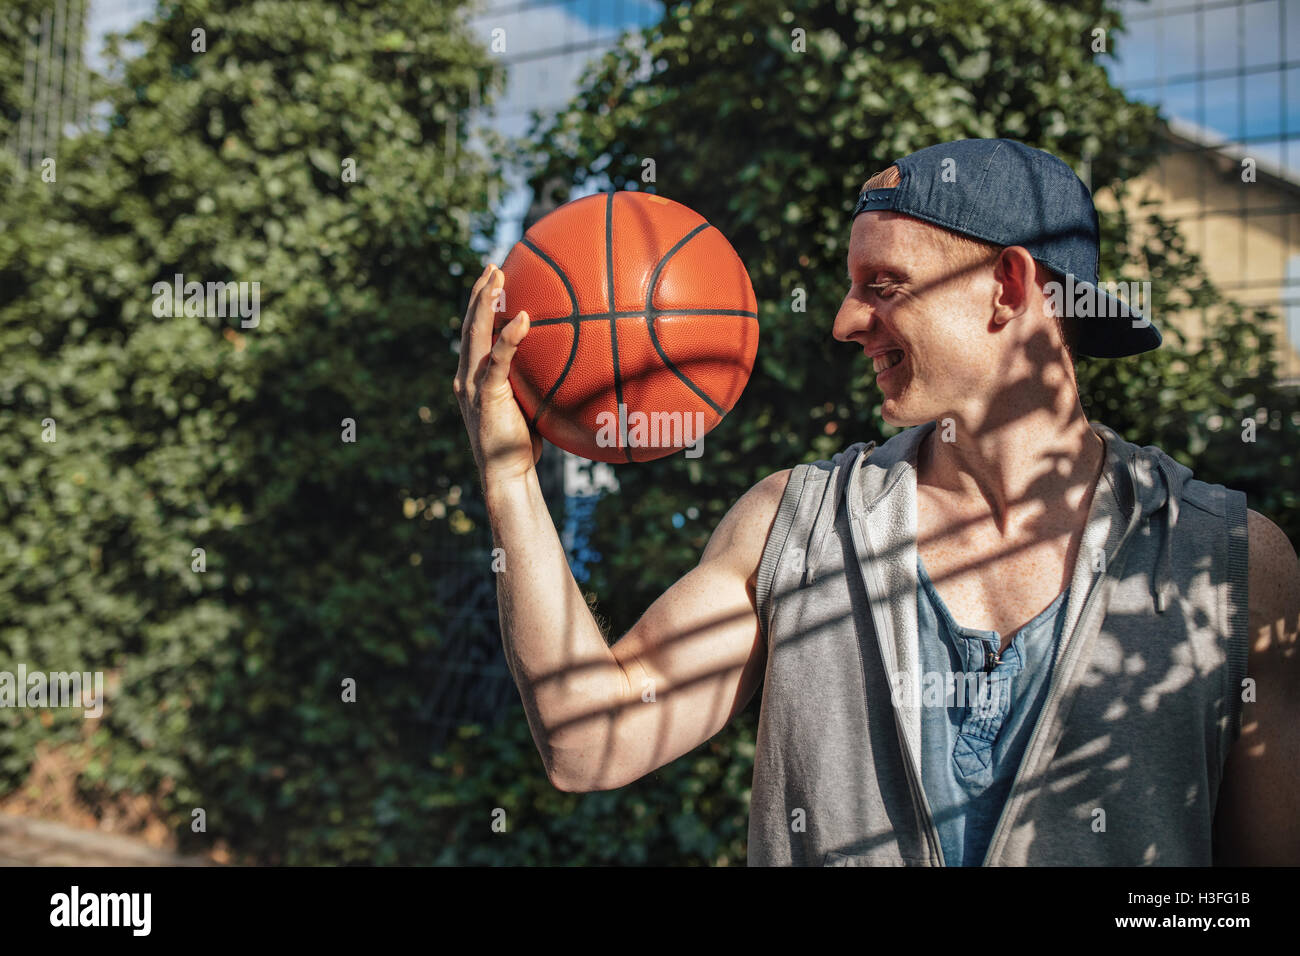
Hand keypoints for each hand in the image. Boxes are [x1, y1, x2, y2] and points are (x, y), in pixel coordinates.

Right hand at [453, 264, 541, 485]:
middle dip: (478, 293)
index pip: (474, 333)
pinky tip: (524, 318)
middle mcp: (466, 376)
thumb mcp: (530, 405)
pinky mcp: (485, 394)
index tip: (493, 279)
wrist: (507, 474)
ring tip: (496, 278)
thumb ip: (537, 382)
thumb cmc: (523, 446)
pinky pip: (498, 360)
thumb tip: (569, 363)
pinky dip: (510, 337)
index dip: (480, 304)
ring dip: (484, 303)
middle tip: (492, 266)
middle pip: (469, 325)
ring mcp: (471, 384)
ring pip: (475, 334)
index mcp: (473, 376)